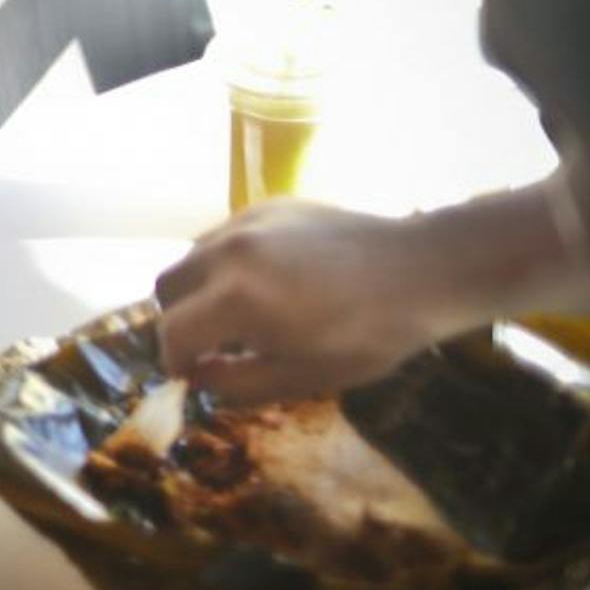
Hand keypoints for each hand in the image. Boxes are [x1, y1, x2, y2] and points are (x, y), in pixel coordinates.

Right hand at [155, 199, 447, 403]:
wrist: (422, 272)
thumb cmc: (366, 337)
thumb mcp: (299, 377)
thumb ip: (234, 382)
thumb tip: (196, 376)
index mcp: (236, 299)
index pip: (172, 332)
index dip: (174, 361)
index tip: (193, 375)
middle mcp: (229, 252)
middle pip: (167, 287)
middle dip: (179, 319)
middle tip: (210, 343)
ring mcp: (247, 222)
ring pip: (191, 256)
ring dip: (199, 287)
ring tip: (237, 309)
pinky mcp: (268, 206)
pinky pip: (222, 235)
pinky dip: (225, 261)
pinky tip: (264, 278)